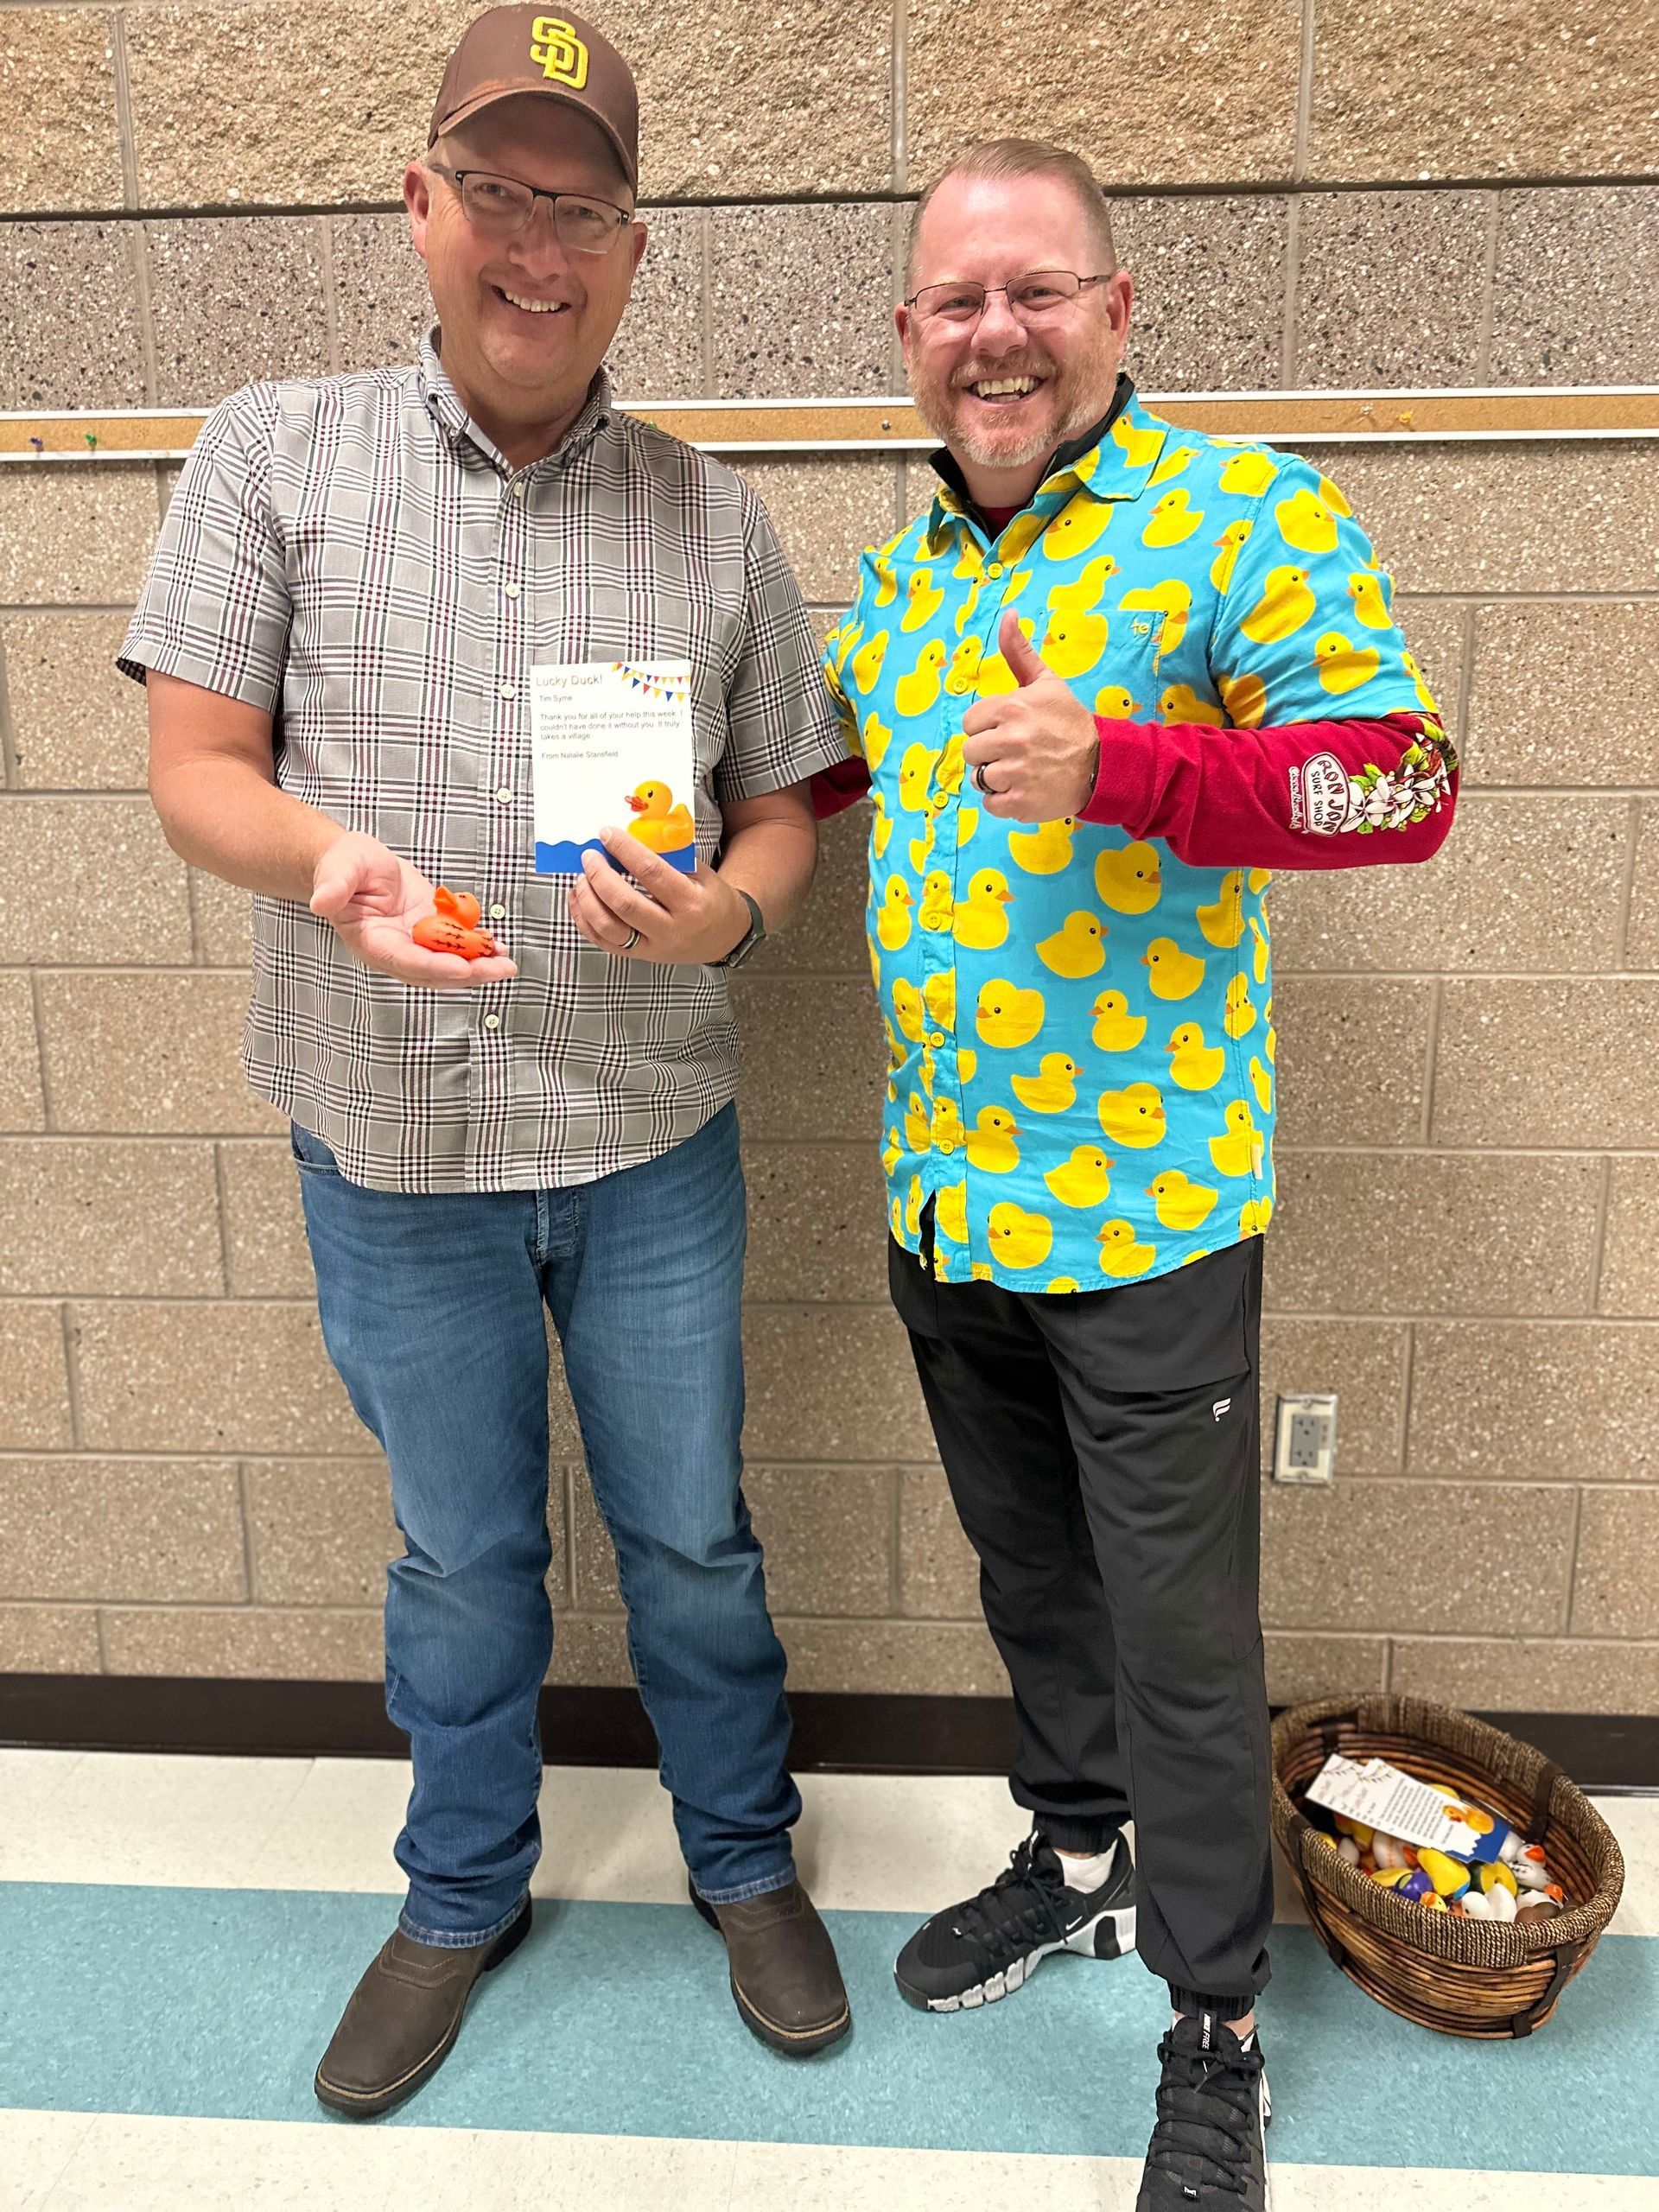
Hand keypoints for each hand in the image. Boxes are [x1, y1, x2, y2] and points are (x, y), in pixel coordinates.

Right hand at [310, 832, 517, 988]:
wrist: (356, 862)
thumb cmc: (342, 865)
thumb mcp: (337, 869)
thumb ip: (333, 886)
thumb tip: (322, 902)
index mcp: (371, 941)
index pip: (404, 960)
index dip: (433, 965)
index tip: (462, 967)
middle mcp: (395, 948)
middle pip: (433, 970)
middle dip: (467, 972)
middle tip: (498, 969)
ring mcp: (415, 942)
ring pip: (449, 961)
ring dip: (479, 965)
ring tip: (506, 963)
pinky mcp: (431, 929)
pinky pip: (457, 944)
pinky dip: (479, 947)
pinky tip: (501, 947)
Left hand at [569, 826, 750, 964]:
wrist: (724, 937)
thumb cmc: (711, 899)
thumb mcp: (701, 873)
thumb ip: (669, 857)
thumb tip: (629, 837)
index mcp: (691, 903)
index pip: (651, 872)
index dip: (624, 849)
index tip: (606, 833)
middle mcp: (671, 929)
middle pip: (624, 903)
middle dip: (599, 875)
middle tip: (589, 856)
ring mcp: (653, 947)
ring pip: (608, 927)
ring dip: (587, 899)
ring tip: (581, 878)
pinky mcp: (640, 956)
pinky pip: (603, 942)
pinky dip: (584, 919)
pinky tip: (579, 899)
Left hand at [961, 611, 1100, 822]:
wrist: (1102, 764)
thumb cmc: (1069, 721)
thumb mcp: (1046, 682)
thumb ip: (1019, 651)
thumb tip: (1008, 614)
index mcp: (1011, 707)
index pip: (970, 721)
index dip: (987, 726)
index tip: (1009, 729)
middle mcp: (1010, 739)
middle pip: (971, 751)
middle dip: (990, 752)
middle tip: (1017, 751)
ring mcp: (1015, 773)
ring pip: (979, 778)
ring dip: (996, 777)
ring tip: (1021, 770)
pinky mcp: (1019, 803)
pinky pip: (990, 803)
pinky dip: (1004, 800)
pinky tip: (1024, 788)